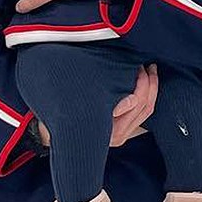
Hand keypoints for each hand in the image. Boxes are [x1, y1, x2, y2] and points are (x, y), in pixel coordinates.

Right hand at [31, 65, 156, 149]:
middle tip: (146, 65)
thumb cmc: (61, 114)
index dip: (141, 84)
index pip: (136, 106)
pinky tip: (145, 81)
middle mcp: (118, 136)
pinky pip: (142, 113)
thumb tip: (131, 100)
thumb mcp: (76, 104)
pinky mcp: (122, 130)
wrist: (51, 130)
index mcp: (110, 132)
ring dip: (150, 88)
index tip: (137, 66)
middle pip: (145, 107)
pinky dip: (147, 95)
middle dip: (149, 84)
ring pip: (147, 110)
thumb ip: (100, 102)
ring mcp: (121, 134)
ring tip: (148, 70)